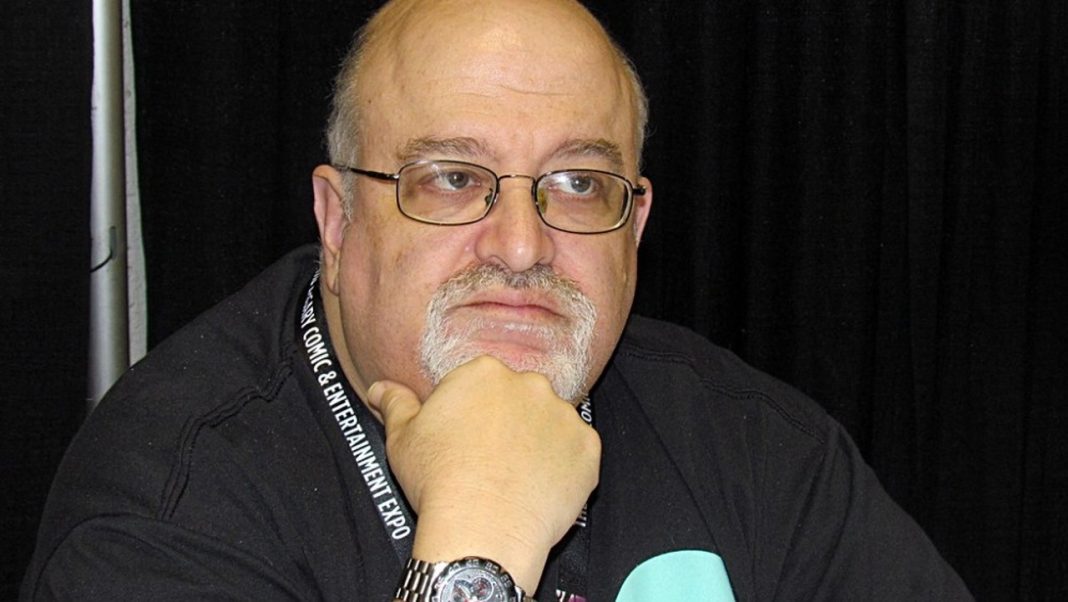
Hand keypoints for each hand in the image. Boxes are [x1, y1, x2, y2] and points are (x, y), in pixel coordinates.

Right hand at [366, 355, 600, 592]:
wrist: (482, 528)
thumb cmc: (439, 481)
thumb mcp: (402, 438)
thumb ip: (396, 405)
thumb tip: (380, 389)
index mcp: (484, 373)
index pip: (481, 383)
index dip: (472, 413)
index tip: (466, 439)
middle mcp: (529, 384)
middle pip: (520, 398)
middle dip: (508, 423)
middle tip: (490, 459)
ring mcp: (563, 415)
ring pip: (550, 423)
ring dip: (538, 443)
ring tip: (515, 477)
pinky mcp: (587, 448)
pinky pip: (577, 452)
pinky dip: (564, 468)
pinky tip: (539, 488)